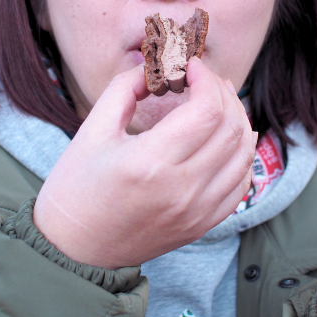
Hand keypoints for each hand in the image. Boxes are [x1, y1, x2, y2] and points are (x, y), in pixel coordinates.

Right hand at [33, 58, 255, 268]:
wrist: (74, 250)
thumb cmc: (76, 189)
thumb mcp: (91, 131)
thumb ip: (124, 89)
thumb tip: (156, 67)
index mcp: (150, 163)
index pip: (206, 110)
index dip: (206, 79)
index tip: (192, 66)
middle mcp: (181, 190)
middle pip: (231, 128)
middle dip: (224, 93)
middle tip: (205, 80)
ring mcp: (196, 212)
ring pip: (243, 155)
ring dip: (238, 120)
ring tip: (220, 102)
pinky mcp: (202, 225)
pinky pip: (240, 185)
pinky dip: (241, 156)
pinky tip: (228, 139)